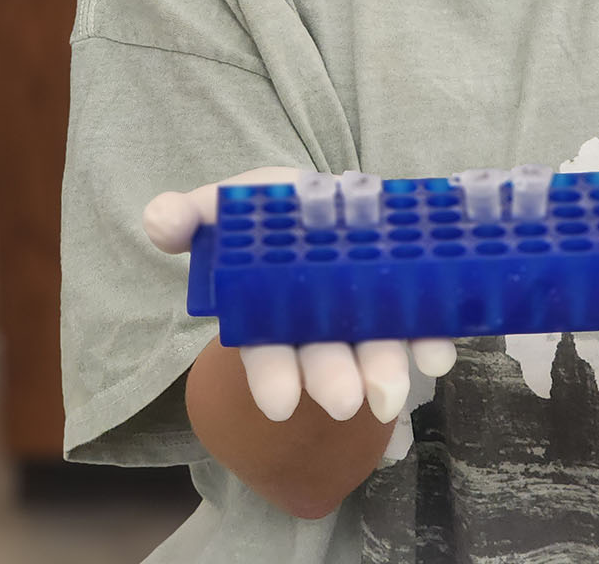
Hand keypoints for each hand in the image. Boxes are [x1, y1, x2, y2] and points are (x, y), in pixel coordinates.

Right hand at [142, 166, 457, 423]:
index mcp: (269, 306)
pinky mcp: (407, 297)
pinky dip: (431, 339)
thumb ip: (194, 213)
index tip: (281, 404)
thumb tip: (158, 220)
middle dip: (334, 378)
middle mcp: (317, 320)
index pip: (265, 349)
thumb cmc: (274, 206)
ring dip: (384, 369)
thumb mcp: (230, 202)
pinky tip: (440, 352)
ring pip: (374, 348)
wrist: (332, 194)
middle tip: (346, 402)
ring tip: (394, 391)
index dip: (272, 376)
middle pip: (324, 356)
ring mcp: (364, 312)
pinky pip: (422, 323)